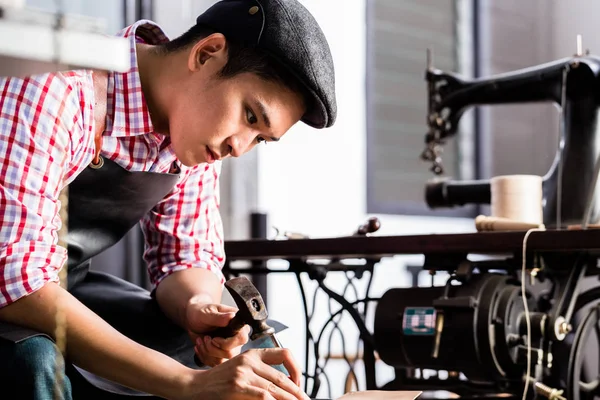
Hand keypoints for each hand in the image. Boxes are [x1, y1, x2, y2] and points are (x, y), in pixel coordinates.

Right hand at [183, 348, 310, 399]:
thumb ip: (261, 375)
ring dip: (289, 399)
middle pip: (282, 377)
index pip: (284, 354)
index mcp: (253, 354)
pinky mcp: (237, 386)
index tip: (300, 384)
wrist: (194, 386)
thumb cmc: (218, 381)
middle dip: (297, 393)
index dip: (297, 369)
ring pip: (275, 388)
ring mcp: (243, 373)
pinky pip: (263, 395)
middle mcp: (249, 361)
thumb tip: (285, 386)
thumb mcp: (241, 371)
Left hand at [185, 302, 250, 365]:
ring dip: (207, 352)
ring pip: (222, 360)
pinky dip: (204, 356)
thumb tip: (231, 317)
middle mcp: (236, 337)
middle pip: (231, 353)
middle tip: (205, 338)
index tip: (214, 338)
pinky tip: (200, 346)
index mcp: (237, 324)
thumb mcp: (207, 313)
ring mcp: (230, 348)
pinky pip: (215, 364)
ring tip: (200, 340)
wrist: (193, 319)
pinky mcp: (222, 355)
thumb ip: (218, 317)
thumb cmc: (201, 313)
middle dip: (213, 349)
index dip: (226, 342)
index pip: (241, 339)